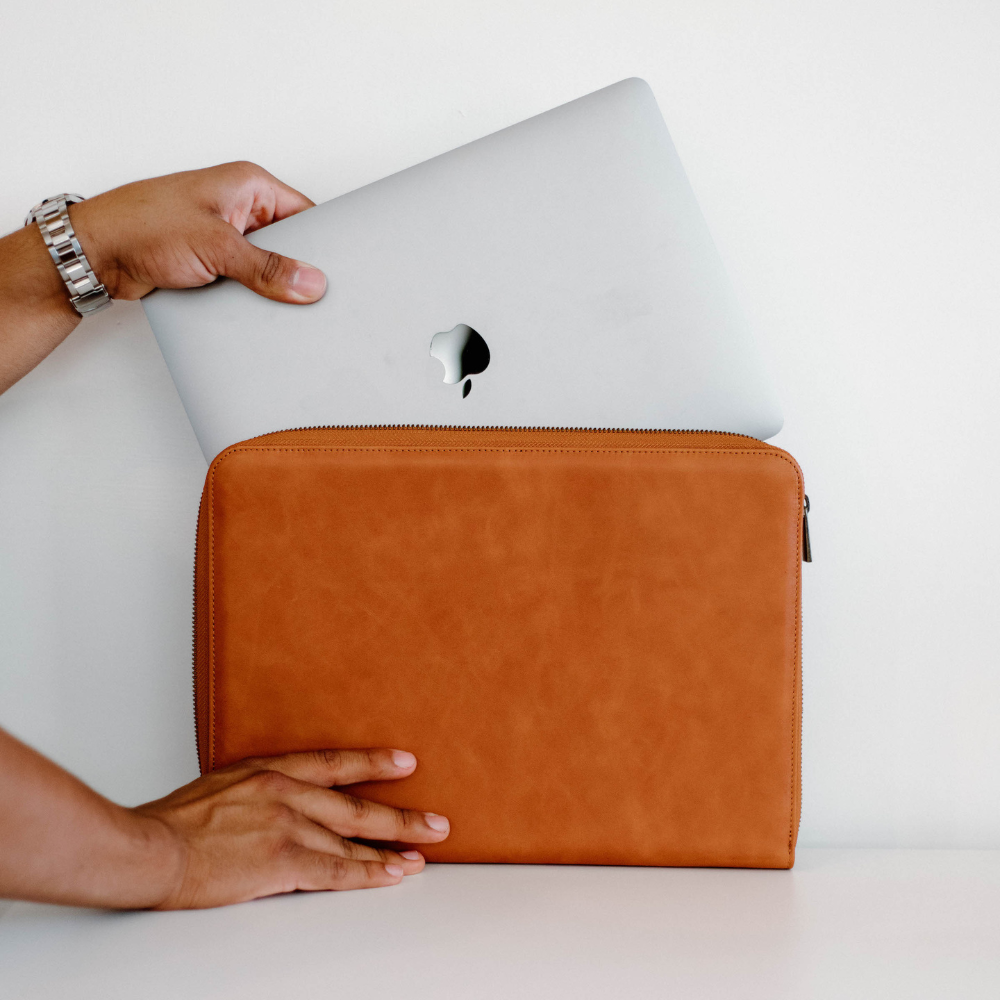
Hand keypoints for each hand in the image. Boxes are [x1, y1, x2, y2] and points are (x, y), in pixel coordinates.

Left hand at [70, 160, 326, 302]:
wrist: (95, 253)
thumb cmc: (141, 225)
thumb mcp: (216, 246)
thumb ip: (267, 267)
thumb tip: (309, 282)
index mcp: (248, 185)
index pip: (306, 213)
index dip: (325, 242)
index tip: (339, 271)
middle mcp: (240, 207)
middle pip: (290, 243)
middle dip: (299, 269)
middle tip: (314, 295)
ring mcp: (226, 236)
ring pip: (268, 266)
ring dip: (272, 287)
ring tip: (286, 306)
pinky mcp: (213, 262)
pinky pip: (247, 281)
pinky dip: (252, 297)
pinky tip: (258, 311)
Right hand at [132, 748, 449, 909]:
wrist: (151, 848)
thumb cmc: (175, 821)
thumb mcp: (221, 783)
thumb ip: (257, 786)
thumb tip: (276, 795)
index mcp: (270, 769)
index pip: (335, 762)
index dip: (374, 761)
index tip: (405, 761)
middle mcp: (286, 792)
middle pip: (357, 803)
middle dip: (402, 814)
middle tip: (437, 820)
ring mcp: (287, 825)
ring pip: (353, 838)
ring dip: (393, 848)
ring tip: (423, 853)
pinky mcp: (283, 860)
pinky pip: (336, 869)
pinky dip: (368, 873)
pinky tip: (391, 875)